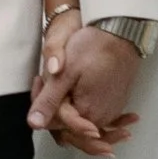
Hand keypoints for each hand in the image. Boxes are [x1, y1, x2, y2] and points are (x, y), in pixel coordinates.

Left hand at [28, 15, 141, 155]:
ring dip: (69, 107)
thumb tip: (34, 124)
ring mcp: (111, 111)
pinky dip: (86, 108)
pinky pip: (98, 116)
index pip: (54, 124)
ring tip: (63, 81)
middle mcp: (101, 118)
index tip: (41, 80)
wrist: (123, 32)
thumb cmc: (94, 48)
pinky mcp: (116, 103)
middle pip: (69, 126)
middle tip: (49, 78)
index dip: (42, 104)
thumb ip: (49, 101)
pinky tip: (77, 90)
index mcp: (85, 114)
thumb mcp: (64, 73)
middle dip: (55, 107)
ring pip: (83, 121)